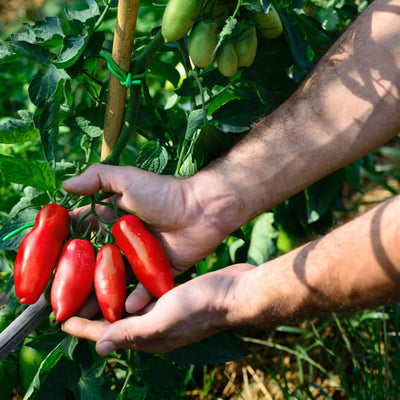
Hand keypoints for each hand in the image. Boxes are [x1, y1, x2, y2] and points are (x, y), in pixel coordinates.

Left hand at [61, 264, 254, 353]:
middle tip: (70, 293)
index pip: (104, 333)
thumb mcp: (163, 321)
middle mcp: (151, 326)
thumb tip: (100, 347)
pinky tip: (122, 271)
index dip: (81, 326)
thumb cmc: (199, 307)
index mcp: (146, 337)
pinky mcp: (170, 296)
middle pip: (112, 320)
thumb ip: (132, 333)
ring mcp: (161, 311)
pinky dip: (128, 285)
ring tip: (90, 279)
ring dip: (108, 295)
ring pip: (126, 305)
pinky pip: (142, 294)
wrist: (234, 293)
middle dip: (90, 310)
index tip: (58, 317)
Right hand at [63, 163, 240, 311]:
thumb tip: (65, 185)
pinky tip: (123, 313)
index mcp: (112, 219)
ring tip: (83, 317)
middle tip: (59, 303)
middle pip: (94, 264)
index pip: (81, 236)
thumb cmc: (164, 192)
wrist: (203, 208)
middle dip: (77, 282)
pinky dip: (135, 300)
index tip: (44, 269)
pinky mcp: (159, 271)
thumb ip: (97, 178)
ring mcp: (140, 258)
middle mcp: (123, 241)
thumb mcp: (128, 179)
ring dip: (100, 298)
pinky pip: (144, 289)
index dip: (63, 250)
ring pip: (116, 281)